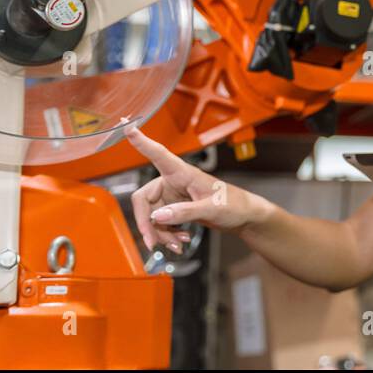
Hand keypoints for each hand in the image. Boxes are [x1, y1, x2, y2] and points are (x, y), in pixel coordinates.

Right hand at [127, 128, 267, 253]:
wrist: (244, 217)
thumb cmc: (235, 205)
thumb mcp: (212, 208)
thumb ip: (185, 212)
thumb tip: (158, 216)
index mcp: (183, 172)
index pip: (159, 154)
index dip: (143, 142)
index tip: (128, 128)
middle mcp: (174, 182)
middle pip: (144, 201)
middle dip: (147, 223)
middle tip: (152, 243)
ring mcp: (173, 197)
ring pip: (151, 216)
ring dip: (159, 233)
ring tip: (176, 243)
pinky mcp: (175, 210)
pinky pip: (160, 223)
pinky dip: (165, 235)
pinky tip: (179, 240)